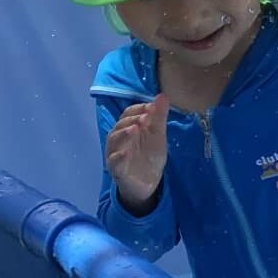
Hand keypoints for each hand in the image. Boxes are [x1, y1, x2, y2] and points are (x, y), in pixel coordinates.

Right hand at [106, 95, 167, 212]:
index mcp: (128, 128)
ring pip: (114, 140)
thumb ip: (159, 116)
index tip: (152, 107)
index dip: (139, 109)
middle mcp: (119, 139)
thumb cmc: (150, 155)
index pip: (129, 114)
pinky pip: (114, 161)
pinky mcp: (117, 169)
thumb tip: (163, 95)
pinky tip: (126, 153)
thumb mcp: (157, 135)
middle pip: (121, 125)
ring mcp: (116, 153)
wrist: (148, 181)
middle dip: (133, 120)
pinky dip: (119, 156)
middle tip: (146, 118)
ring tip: (135, 129)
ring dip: (124, 133)